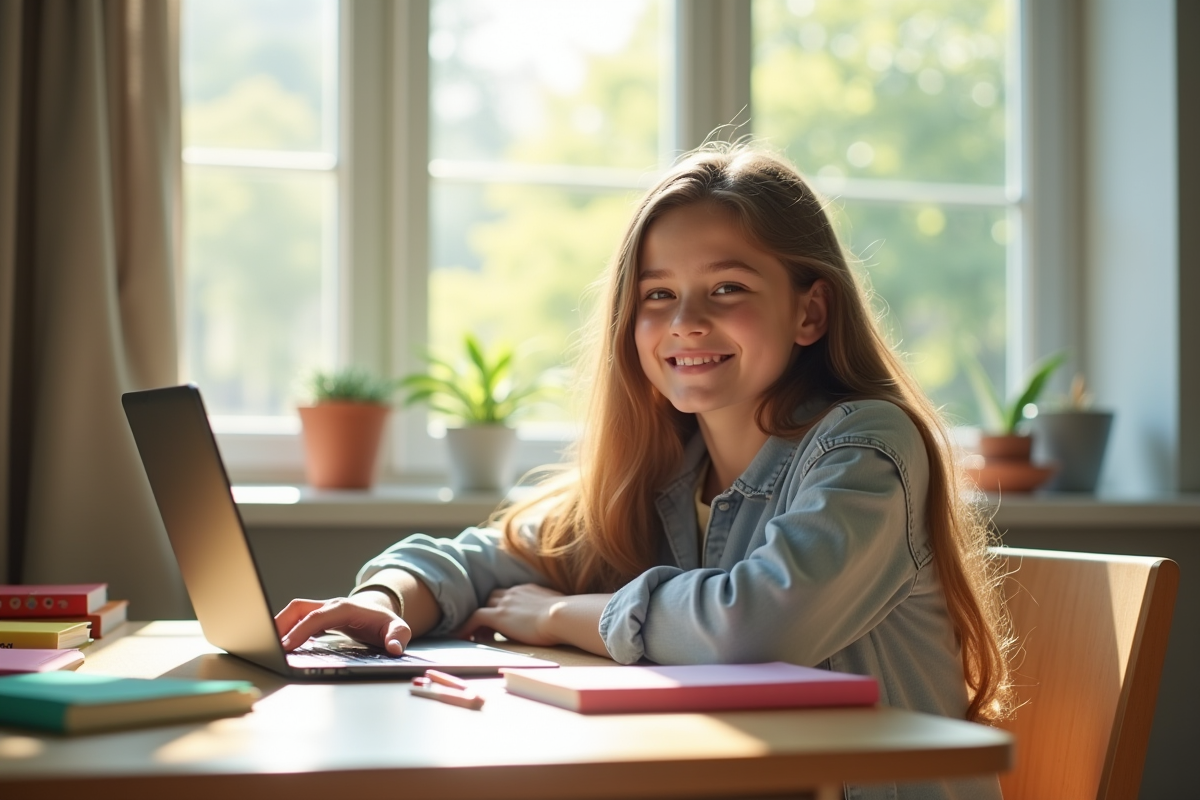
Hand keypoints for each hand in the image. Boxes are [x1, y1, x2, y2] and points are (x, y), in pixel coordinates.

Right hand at [274, 592, 412, 655]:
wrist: (382, 611)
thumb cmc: (386, 622)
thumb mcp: (399, 628)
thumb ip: (398, 636)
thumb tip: (395, 648)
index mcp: (347, 608)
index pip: (319, 616)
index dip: (302, 629)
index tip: (287, 646)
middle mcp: (331, 605)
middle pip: (300, 608)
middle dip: (282, 624)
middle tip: (268, 645)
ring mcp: (322, 609)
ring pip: (294, 611)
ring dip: (279, 625)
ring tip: (267, 645)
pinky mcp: (317, 616)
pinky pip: (296, 619)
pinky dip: (285, 629)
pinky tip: (279, 645)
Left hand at [459, 584, 565, 646]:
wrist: (563, 615)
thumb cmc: (568, 615)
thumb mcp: (560, 607)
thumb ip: (553, 609)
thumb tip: (560, 616)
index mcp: (528, 589)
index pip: (509, 594)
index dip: (503, 605)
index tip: (505, 618)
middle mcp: (514, 592)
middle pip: (493, 597)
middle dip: (490, 611)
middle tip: (489, 630)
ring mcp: (506, 603)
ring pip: (484, 606)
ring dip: (480, 621)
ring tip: (478, 637)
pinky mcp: (499, 616)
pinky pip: (475, 618)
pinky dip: (466, 626)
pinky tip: (461, 637)